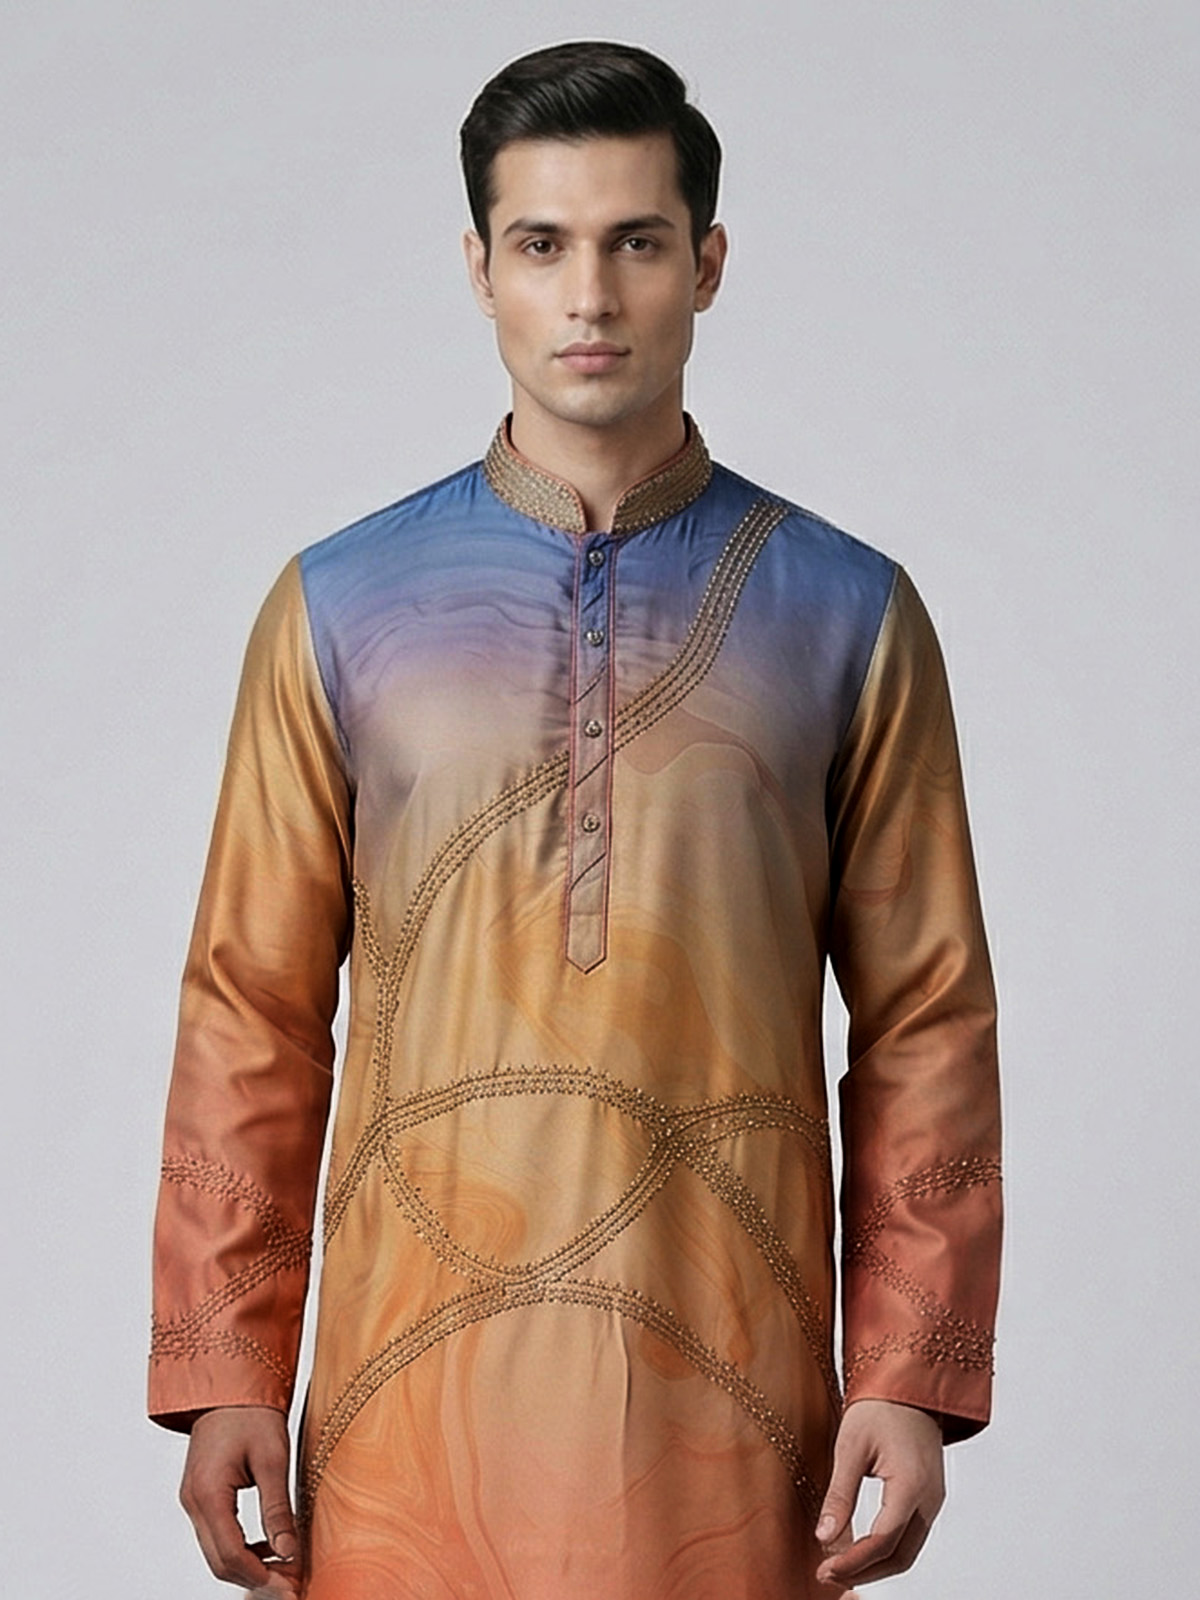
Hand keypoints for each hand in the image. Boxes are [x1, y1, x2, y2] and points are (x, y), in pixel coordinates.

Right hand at [179, 1405, 302, 1596]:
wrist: (230, 1386)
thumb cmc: (252, 1413)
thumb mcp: (273, 1458)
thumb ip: (278, 1508)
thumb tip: (289, 1551)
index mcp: (208, 1493)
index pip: (230, 1554)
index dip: (261, 1576)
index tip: (289, 1585)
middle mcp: (193, 1502)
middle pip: (219, 1561)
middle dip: (255, 1578)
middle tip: (291, 1584)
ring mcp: (193, 1500)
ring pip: (216, 1552)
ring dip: (248, 1566)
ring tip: (285, 1566)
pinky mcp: (201, 1496)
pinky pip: (216, 1536)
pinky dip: (240, 1549)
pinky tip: (267, 1545)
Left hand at [814, 1398, 944, 1588]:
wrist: (908, 1385)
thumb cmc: (879, 1407)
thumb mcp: (851, 1446)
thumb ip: (840, 1494)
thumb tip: (824, 1538)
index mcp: (912, 1484)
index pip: (883, 1540)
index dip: (853, 1562)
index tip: (824, 1570)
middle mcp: (930, 1498)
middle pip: (901, 1556)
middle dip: (865, 1572)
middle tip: (828, 1575)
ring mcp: (933, 1499)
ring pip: (909, 1550)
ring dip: (876, 1565)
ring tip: (840, 1566)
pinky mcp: (929, 1496)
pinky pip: (911, 1535)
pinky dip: (887, 1550)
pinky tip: (861, 1548)